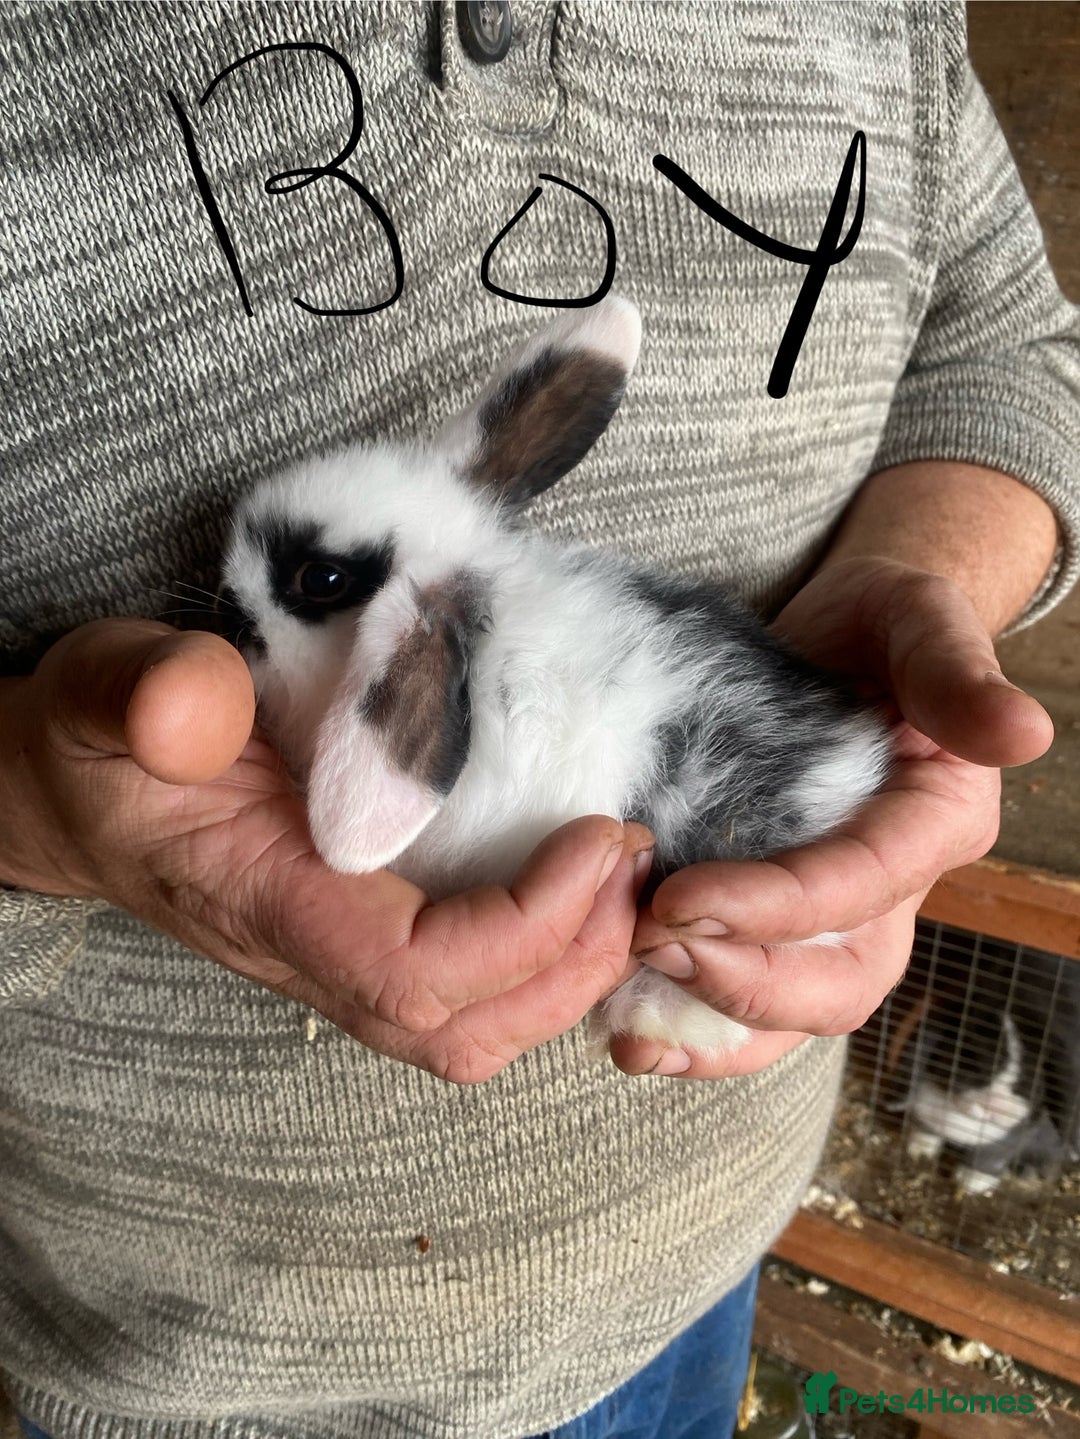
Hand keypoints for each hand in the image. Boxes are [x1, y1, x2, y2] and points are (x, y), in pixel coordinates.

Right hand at [0, 619, 651, 1083]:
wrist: (77, 792)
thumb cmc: (100, 745)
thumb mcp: (107, 693)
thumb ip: (144, 695)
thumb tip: (203, 700)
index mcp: (269, 903)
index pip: (411, 971)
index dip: (523, 928)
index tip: (593, 837)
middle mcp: (314, 953)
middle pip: (460, 1030)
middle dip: (572, 964)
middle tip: (633, 860)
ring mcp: (341, 955)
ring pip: (470, 1026)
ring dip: (569, 972)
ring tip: (623, 876)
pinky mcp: (364, 933)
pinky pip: (466, 989)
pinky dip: (544, 960)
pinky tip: (583, 890)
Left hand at [608, 556, 1053, 1078]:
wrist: (838, 636)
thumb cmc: (881, 623)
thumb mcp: (918, 618)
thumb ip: (955, 670)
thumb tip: (1024, 733)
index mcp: (933, 824)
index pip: (857, 886)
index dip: (772, 908)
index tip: (678, 902)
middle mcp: (890, 890)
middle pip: (836, 981)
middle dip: (742, 984)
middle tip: (650, 948)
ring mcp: (834, 916)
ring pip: (792, 1012)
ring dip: (712, 1031)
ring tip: (631, 1036)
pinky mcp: (775, 918)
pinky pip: (748, 998)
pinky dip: (693, 1025)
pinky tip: (629, 1029)